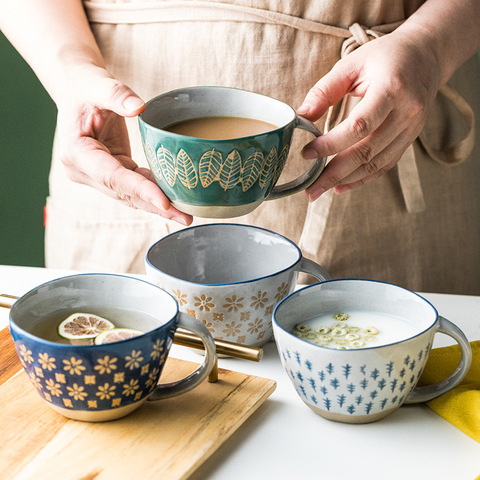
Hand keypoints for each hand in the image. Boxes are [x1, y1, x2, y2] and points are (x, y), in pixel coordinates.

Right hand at [55, 66, 192, 224]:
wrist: (76, 92)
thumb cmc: (85, 87)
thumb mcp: (97, 84)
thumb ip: (116, 94)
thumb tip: (139, 107)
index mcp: (76, 152)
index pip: (112, 176)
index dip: (139, 189)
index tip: (164, 201)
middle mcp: (84, 171)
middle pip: (124, 193)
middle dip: (155, 207)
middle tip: (185, 217)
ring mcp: (97, 176)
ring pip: (131, 196)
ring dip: (158, 206)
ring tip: (185, 215)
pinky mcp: (111, 174)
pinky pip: (135, 187)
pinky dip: (155, 193)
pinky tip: (176, 200)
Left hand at [298, 29, 440, 200]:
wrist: (426, 55)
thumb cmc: (384, 57)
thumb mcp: (352, 64)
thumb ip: (324, 90)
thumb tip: (301, 118)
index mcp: (392, 89)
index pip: (359, 126)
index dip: (331, 144)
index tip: (306, 153)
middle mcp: (406, 113)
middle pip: (366, 151)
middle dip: (334, 173)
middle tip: (310, 189)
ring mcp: (411, 129)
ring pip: (376, 164)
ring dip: (345, 180)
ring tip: (320, 190)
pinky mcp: (409, 140)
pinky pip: (385, 165)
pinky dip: (362, 179)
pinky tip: (340, 186)